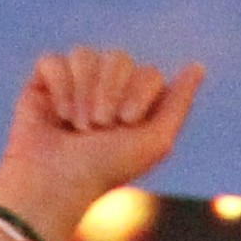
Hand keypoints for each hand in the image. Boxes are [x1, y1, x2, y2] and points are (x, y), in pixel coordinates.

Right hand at [0, 48, 203, 240]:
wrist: (56, 185)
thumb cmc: (106, 170)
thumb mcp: (155, 142)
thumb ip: (179, 104)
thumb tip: (198, 66)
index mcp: (134, 103)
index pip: (147, 72)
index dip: (138, 93)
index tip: (126, 123)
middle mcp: (105, 90)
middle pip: (118, 57)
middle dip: (110, 91)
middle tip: (98, 127)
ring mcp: (74, 85)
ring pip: (85, 55)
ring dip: (84, 92)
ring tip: (78, 125)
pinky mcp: (43, 85)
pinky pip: (53, 61)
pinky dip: (59, 87)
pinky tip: (58, 114)